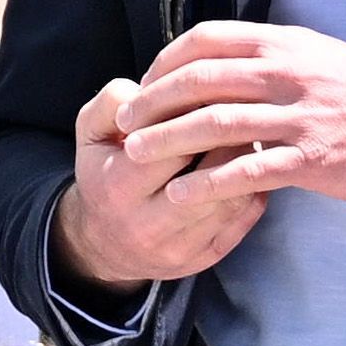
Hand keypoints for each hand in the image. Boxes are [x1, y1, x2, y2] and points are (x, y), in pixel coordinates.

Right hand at [56, 79, 268, 294]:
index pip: (174, 145)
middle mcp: (148, 224)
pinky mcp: (206, 258)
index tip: (216, 92)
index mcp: (118, 186)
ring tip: (251, 135)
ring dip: (248, 163)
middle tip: (245, 110)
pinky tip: (251, 166)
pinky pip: (245, 220)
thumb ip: (111, 102)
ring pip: (233, 199)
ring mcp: (181, 247)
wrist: (106, 245)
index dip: (200, 115)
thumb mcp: (91, 133)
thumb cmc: (103, 174)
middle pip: (210, 175)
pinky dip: (254, 187)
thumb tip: (148, 87)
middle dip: (230, 139)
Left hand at [115, 21, 345, 210]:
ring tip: (135, 156)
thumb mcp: (322, 58)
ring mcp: (300, 116)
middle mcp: (288, 72)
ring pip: (215, 122)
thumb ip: (276, 57)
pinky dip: (208, 183)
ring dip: (167, 140)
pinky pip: (248, 170)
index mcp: (286, 44)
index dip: (165, 62)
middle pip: (200, 78)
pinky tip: (181, 196)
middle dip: (153, 101)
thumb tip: (231, 60)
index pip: (207, 40)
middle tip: (125, 123)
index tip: (144, 84)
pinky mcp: (313, 159)